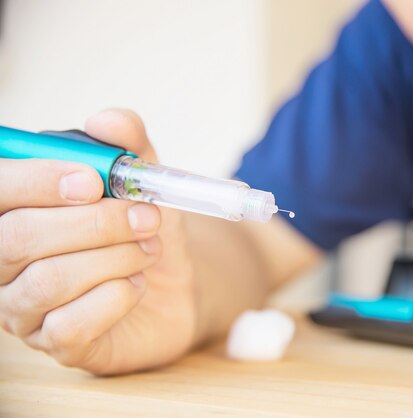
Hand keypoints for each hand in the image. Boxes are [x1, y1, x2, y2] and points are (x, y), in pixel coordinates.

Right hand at [0, 110, 196, 373]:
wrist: (176, 281)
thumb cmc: (144, 227)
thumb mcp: (143, 181)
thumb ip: (127, 147)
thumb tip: (108, 121)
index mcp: (15, 212)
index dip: (34, 182)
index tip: (92, 180)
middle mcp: (5, 263)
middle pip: (17, 239)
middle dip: (94, 223)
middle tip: (144, 216)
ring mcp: (25, 308)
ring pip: (47, 281)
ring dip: (113, 257)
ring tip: (148, 248)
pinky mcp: (58, 343)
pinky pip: (72, 325)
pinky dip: (116, 297)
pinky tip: (136, 284)